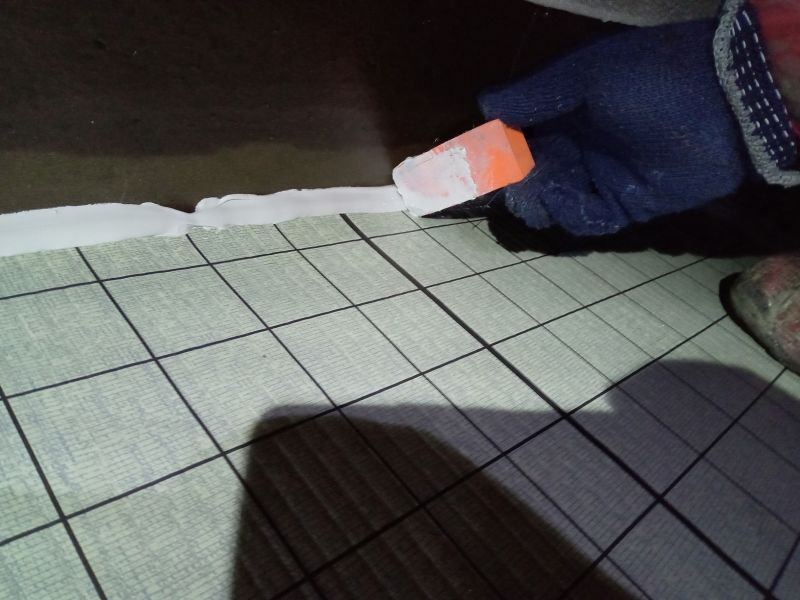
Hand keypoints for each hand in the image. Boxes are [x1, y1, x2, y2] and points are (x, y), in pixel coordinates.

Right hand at [480, 21, 748, 235]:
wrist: (725, 104)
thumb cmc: (652, 78)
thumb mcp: (587, 75)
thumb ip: (534, 94)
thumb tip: (483, 105)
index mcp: (567, 113)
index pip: (517, 137)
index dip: (492, 151)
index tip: (467, 163)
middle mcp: (580, 146)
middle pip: (530, 176)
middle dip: (513, 181)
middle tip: (508, 179)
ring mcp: (602, 178)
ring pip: (554, 203)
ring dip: (541, 198)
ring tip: (543, 185)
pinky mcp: (626, 205)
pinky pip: (587, 219)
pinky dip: (572, 213)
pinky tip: (570, 198)